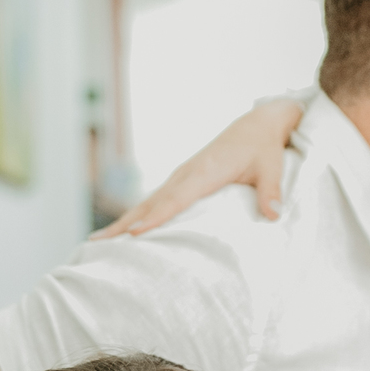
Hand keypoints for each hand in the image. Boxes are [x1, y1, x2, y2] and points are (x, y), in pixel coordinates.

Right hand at [92, 98, 302, 238]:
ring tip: (96, 243)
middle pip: (150, 203)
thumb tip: (273, 216)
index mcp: (205, 171)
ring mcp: (180, 176)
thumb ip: (271, 192)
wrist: (257, 124)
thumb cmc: (264, 147)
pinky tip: (123, 232)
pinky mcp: (182, 181)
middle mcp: (186, 173)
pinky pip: (154, 201)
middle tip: (96, 245)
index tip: (134, 234)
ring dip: (122, 222)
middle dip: (123, 224)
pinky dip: (136, 217)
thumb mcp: (272, 167)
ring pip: (146, 203)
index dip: (156, 217)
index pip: (176, 198)